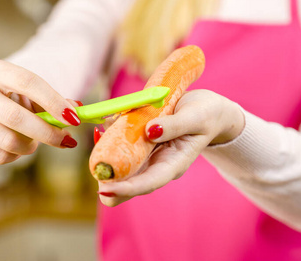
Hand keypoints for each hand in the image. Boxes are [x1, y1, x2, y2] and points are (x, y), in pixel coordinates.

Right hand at [0, 59, 81, 164]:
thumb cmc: (21, 100)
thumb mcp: (39, 95)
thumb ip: (59, 103)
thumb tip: (77, 111)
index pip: (27, 81)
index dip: (52, 101)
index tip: (73, 118)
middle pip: (15, 117)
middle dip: (46, 132)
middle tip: (66, 140)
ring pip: (8, 140)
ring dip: (30, 145)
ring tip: (33, 141)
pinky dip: (15, 156)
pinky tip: (14, 146)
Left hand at [97, 89, 244, 206]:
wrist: (206, 110)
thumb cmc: (205, 115)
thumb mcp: (195, 116)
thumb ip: (175, 125)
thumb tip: (150, 131)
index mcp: (173, 164)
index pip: (147, 183)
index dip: (125, 189)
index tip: (104, 188)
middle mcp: (157, 166)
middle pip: (128, 184)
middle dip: (109, 179)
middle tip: (94, 164)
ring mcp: (147, 157)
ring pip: (120, 169)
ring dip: (106, 159)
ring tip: (97, 136)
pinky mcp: (140, 146)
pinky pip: (120, 150)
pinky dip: (109, 143)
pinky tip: (102, 130)